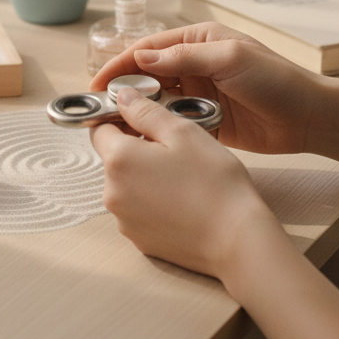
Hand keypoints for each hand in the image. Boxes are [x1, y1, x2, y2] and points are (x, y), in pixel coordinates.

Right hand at [90, 22, 325, 154]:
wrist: (311, 118)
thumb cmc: (277, 80)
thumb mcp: (230, 58)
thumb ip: (185, 57)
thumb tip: (142, 57)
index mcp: (199, 41)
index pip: (150, 49)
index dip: (121, 64)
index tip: (98, 83)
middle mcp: (196, 65)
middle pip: (149, 75)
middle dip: (126, 90)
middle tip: (101, 109)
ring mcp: (201, 94)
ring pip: (160, 101)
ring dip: (141, 112)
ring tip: (117, 127)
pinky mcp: (207, 122)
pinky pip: (176, 123)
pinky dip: (160, 130)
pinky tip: (145, 141)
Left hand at [91, 86, 282, 280]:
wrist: (238, 241)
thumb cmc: (214, 182)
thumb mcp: (182, 132)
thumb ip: (145, 111)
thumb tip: (122, 97)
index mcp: (119, 160)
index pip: (99, 129)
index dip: (119, 119)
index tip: (143, 119)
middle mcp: (112, 193)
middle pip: (114, 159)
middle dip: (136, 148)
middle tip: (172, 147)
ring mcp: (125, 221)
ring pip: (127, 185)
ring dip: (144, 175)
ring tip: (181, 176)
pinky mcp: (140, 240)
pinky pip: (138, 210)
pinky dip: (153, 201)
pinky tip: (182, 200)